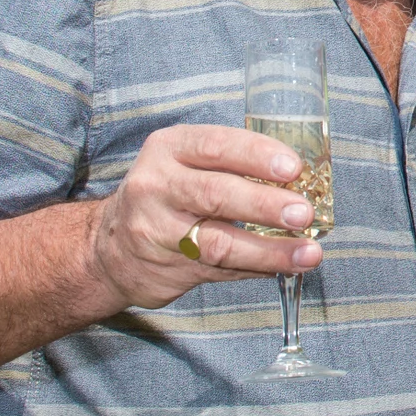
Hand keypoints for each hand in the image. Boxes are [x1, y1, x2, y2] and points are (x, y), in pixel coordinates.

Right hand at [88, 124, 325, 309]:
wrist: (108, 248)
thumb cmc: (165, 194)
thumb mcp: (184, 163)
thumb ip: (232, 165)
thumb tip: (301, 180)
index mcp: (168, 149)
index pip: (215, 146)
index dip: (257, 156)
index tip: (293, 169)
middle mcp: (157, 187)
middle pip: (216, 195)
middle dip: (265, 205)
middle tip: (303, 213)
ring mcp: (158, 232)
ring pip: (218, 243)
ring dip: (269, 250)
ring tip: (307, 253)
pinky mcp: (168, 268)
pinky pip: (221, 269)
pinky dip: (257, 268)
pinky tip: (284, 266)